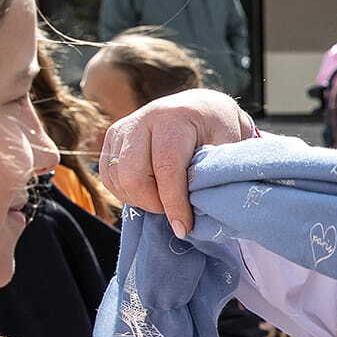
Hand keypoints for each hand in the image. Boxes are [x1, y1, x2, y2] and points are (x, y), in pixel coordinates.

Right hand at [97, 88, 254, 235]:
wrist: (199, 108)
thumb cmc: (218, 131)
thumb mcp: (227, 148)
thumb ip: (212, 174)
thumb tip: (198, 209)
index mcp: (176, 118)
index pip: (167, 166)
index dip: (174, 202)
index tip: (184, 227)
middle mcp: (144, 118)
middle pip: (133, 175)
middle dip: (153, 203)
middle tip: (175, 211)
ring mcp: (124, 127)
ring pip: (118, 179)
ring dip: (140, 200)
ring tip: (164, 199)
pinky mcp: (112, 137)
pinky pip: (109, 177)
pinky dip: (126, 193)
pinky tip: (148, 192)